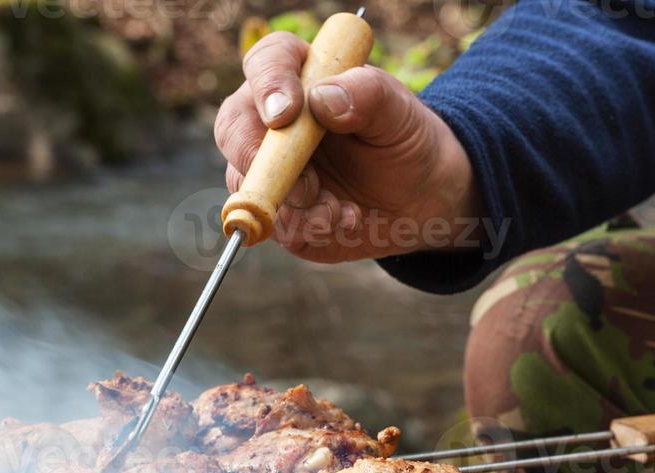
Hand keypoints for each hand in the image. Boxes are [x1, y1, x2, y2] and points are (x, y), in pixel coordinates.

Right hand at [214, 31, 480, 263]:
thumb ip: (367, 94)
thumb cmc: (405, 140)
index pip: (266, 63)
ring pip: (248, 183)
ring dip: (295, 204)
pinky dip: (309, 227)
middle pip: (234, 127)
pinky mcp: (278, 211)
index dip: (268, 85)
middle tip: (307, 185)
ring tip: (342, 209)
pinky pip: (273, 223)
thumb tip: (321, 99)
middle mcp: (272, 120)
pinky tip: (345, 220)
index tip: (286, 114)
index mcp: (300, 77)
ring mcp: (270, 168)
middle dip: (262, 160)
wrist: (421, 197)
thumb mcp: (400, 111)